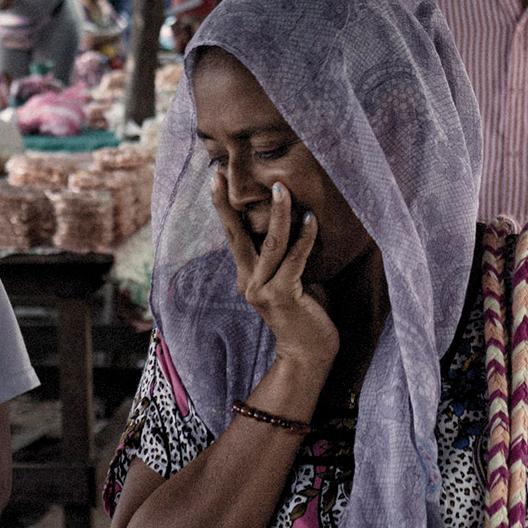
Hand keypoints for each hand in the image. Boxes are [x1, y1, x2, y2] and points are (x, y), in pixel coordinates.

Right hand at [212, 175, 335, 374]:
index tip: (216, 179)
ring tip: (281, 188)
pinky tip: (311, 219)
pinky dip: (304, 238)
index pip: (232, 236)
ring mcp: (262, 290)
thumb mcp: (290, 278)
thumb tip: (293, 218)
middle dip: (228, 204)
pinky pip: (294, 260)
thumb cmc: (306, 313)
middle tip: (223, 174)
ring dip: (277, 213)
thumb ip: (283, 256)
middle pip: (235, 235)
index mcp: (247, 276)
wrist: (309, 354)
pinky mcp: (282, 296)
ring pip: (269, 243)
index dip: (223, 207)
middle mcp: (248, 281)